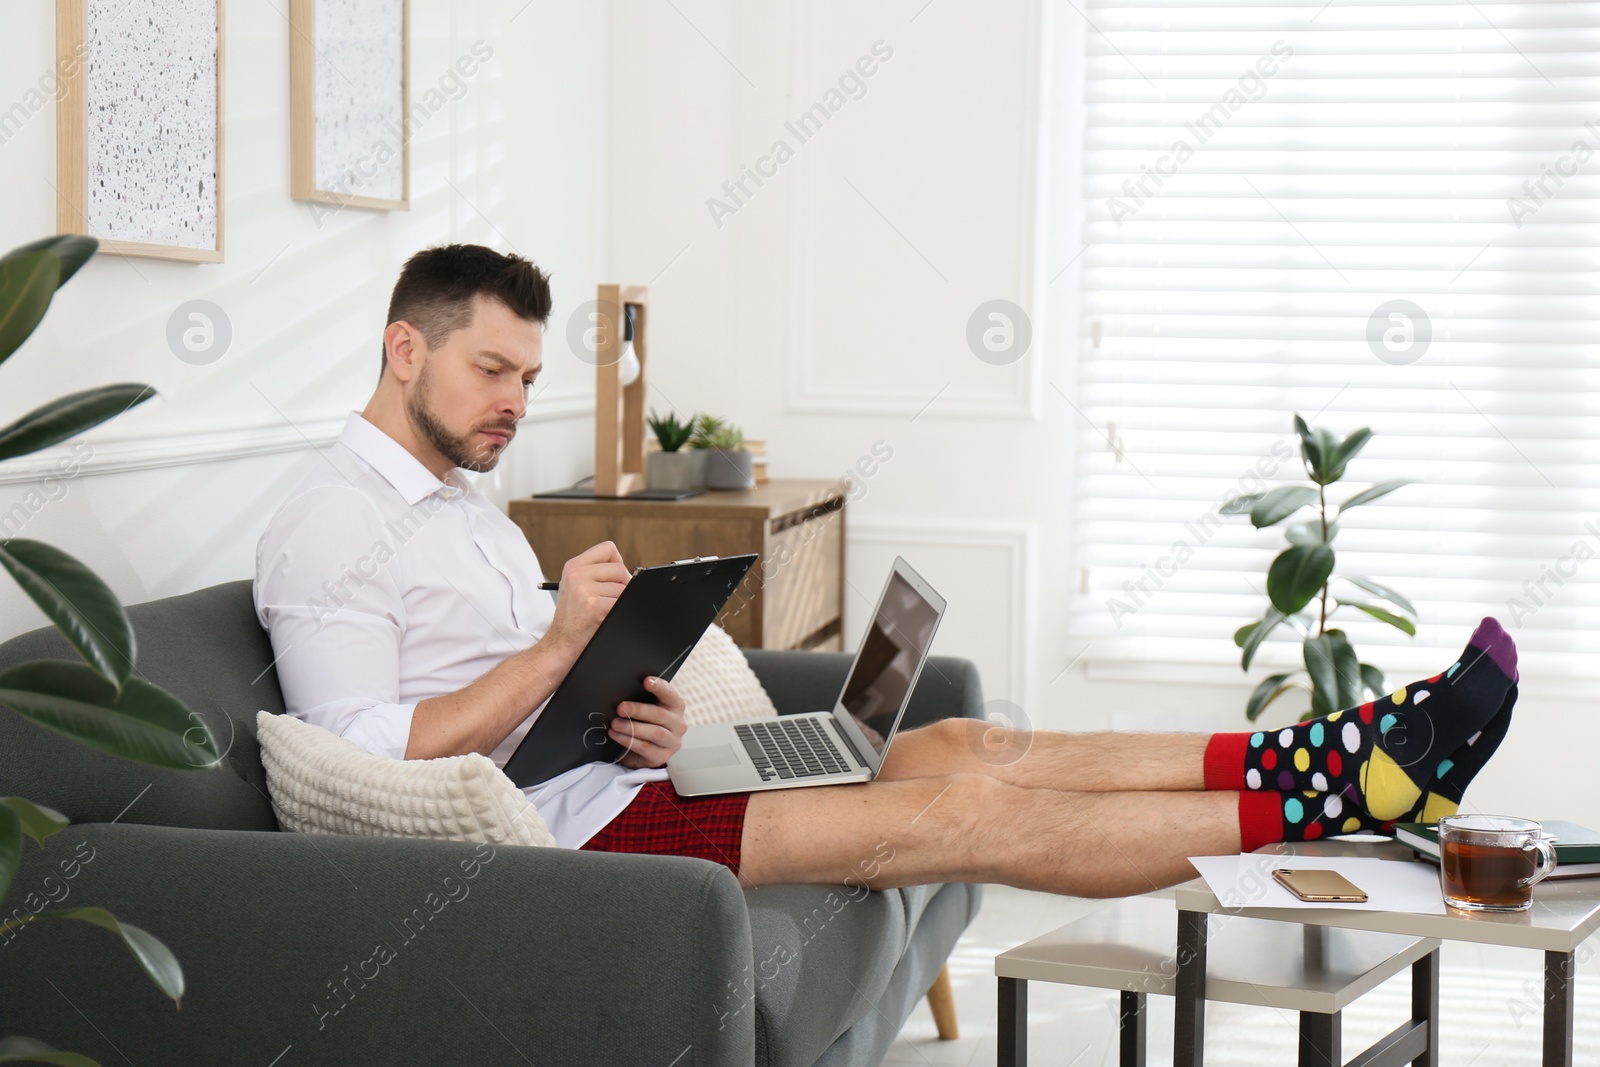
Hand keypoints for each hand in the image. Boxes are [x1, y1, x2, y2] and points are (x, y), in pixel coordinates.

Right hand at [544, 541, 629, 661]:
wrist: (560, 644)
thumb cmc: (573, 618)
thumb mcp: (576, 587)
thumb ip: (597, 573)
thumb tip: (629, 572)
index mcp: (573, 566)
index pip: (608, 548)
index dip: (616, 563)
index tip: (611, 579)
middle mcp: (577, 575)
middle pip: (621, 569)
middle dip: (622, 585)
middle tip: (608, 600)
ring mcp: (584, 590)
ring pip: (624, 587)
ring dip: (619, 601)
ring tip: (602, 611)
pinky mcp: (594, 606)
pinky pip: (622, 602)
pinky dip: (618, 612)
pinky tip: (604, 618)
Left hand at [610, 676, 687, 768]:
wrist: (643, 750)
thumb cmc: (644, 723)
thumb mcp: (645, 709)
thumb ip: (640, 699)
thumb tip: (621, 691)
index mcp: (675, 706)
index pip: (669, 694)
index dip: (659, 687)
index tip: (646, 681)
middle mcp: (678, 723)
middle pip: (660, 715)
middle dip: (638, 710)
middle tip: (621, 708)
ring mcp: (672, 741)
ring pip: (655, 732)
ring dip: (632, 728)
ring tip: (615, 724)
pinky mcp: (662, 756)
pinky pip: (646, 747)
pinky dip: (629, 741)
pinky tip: (616, 735)